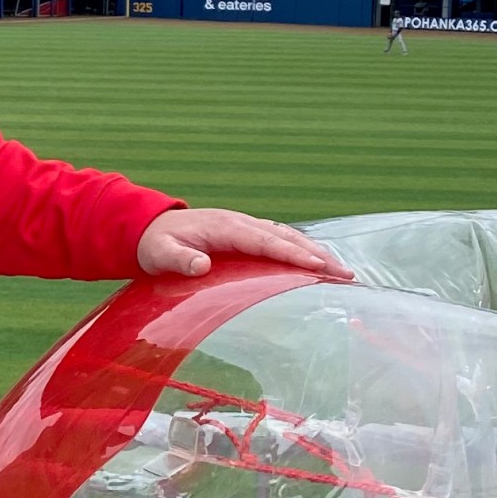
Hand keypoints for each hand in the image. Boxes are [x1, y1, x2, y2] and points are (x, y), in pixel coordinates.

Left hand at [136, 208, 341, 279]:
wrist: (150, 226)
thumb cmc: (155, 243)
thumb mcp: (159, 253)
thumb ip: (178, 259)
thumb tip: (201, 264)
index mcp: (225, 227)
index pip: (265, 241)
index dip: (292, 254)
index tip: (318, 266)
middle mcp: (241, 223)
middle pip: (286, 238)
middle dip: (318, 255)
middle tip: (347, 275)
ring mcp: (246, 227)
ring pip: (288, 237)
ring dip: (316, 252)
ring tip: (343, 272)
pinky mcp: (247, 234)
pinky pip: (280, 240)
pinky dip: (302, 250)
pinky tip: (318, 264)